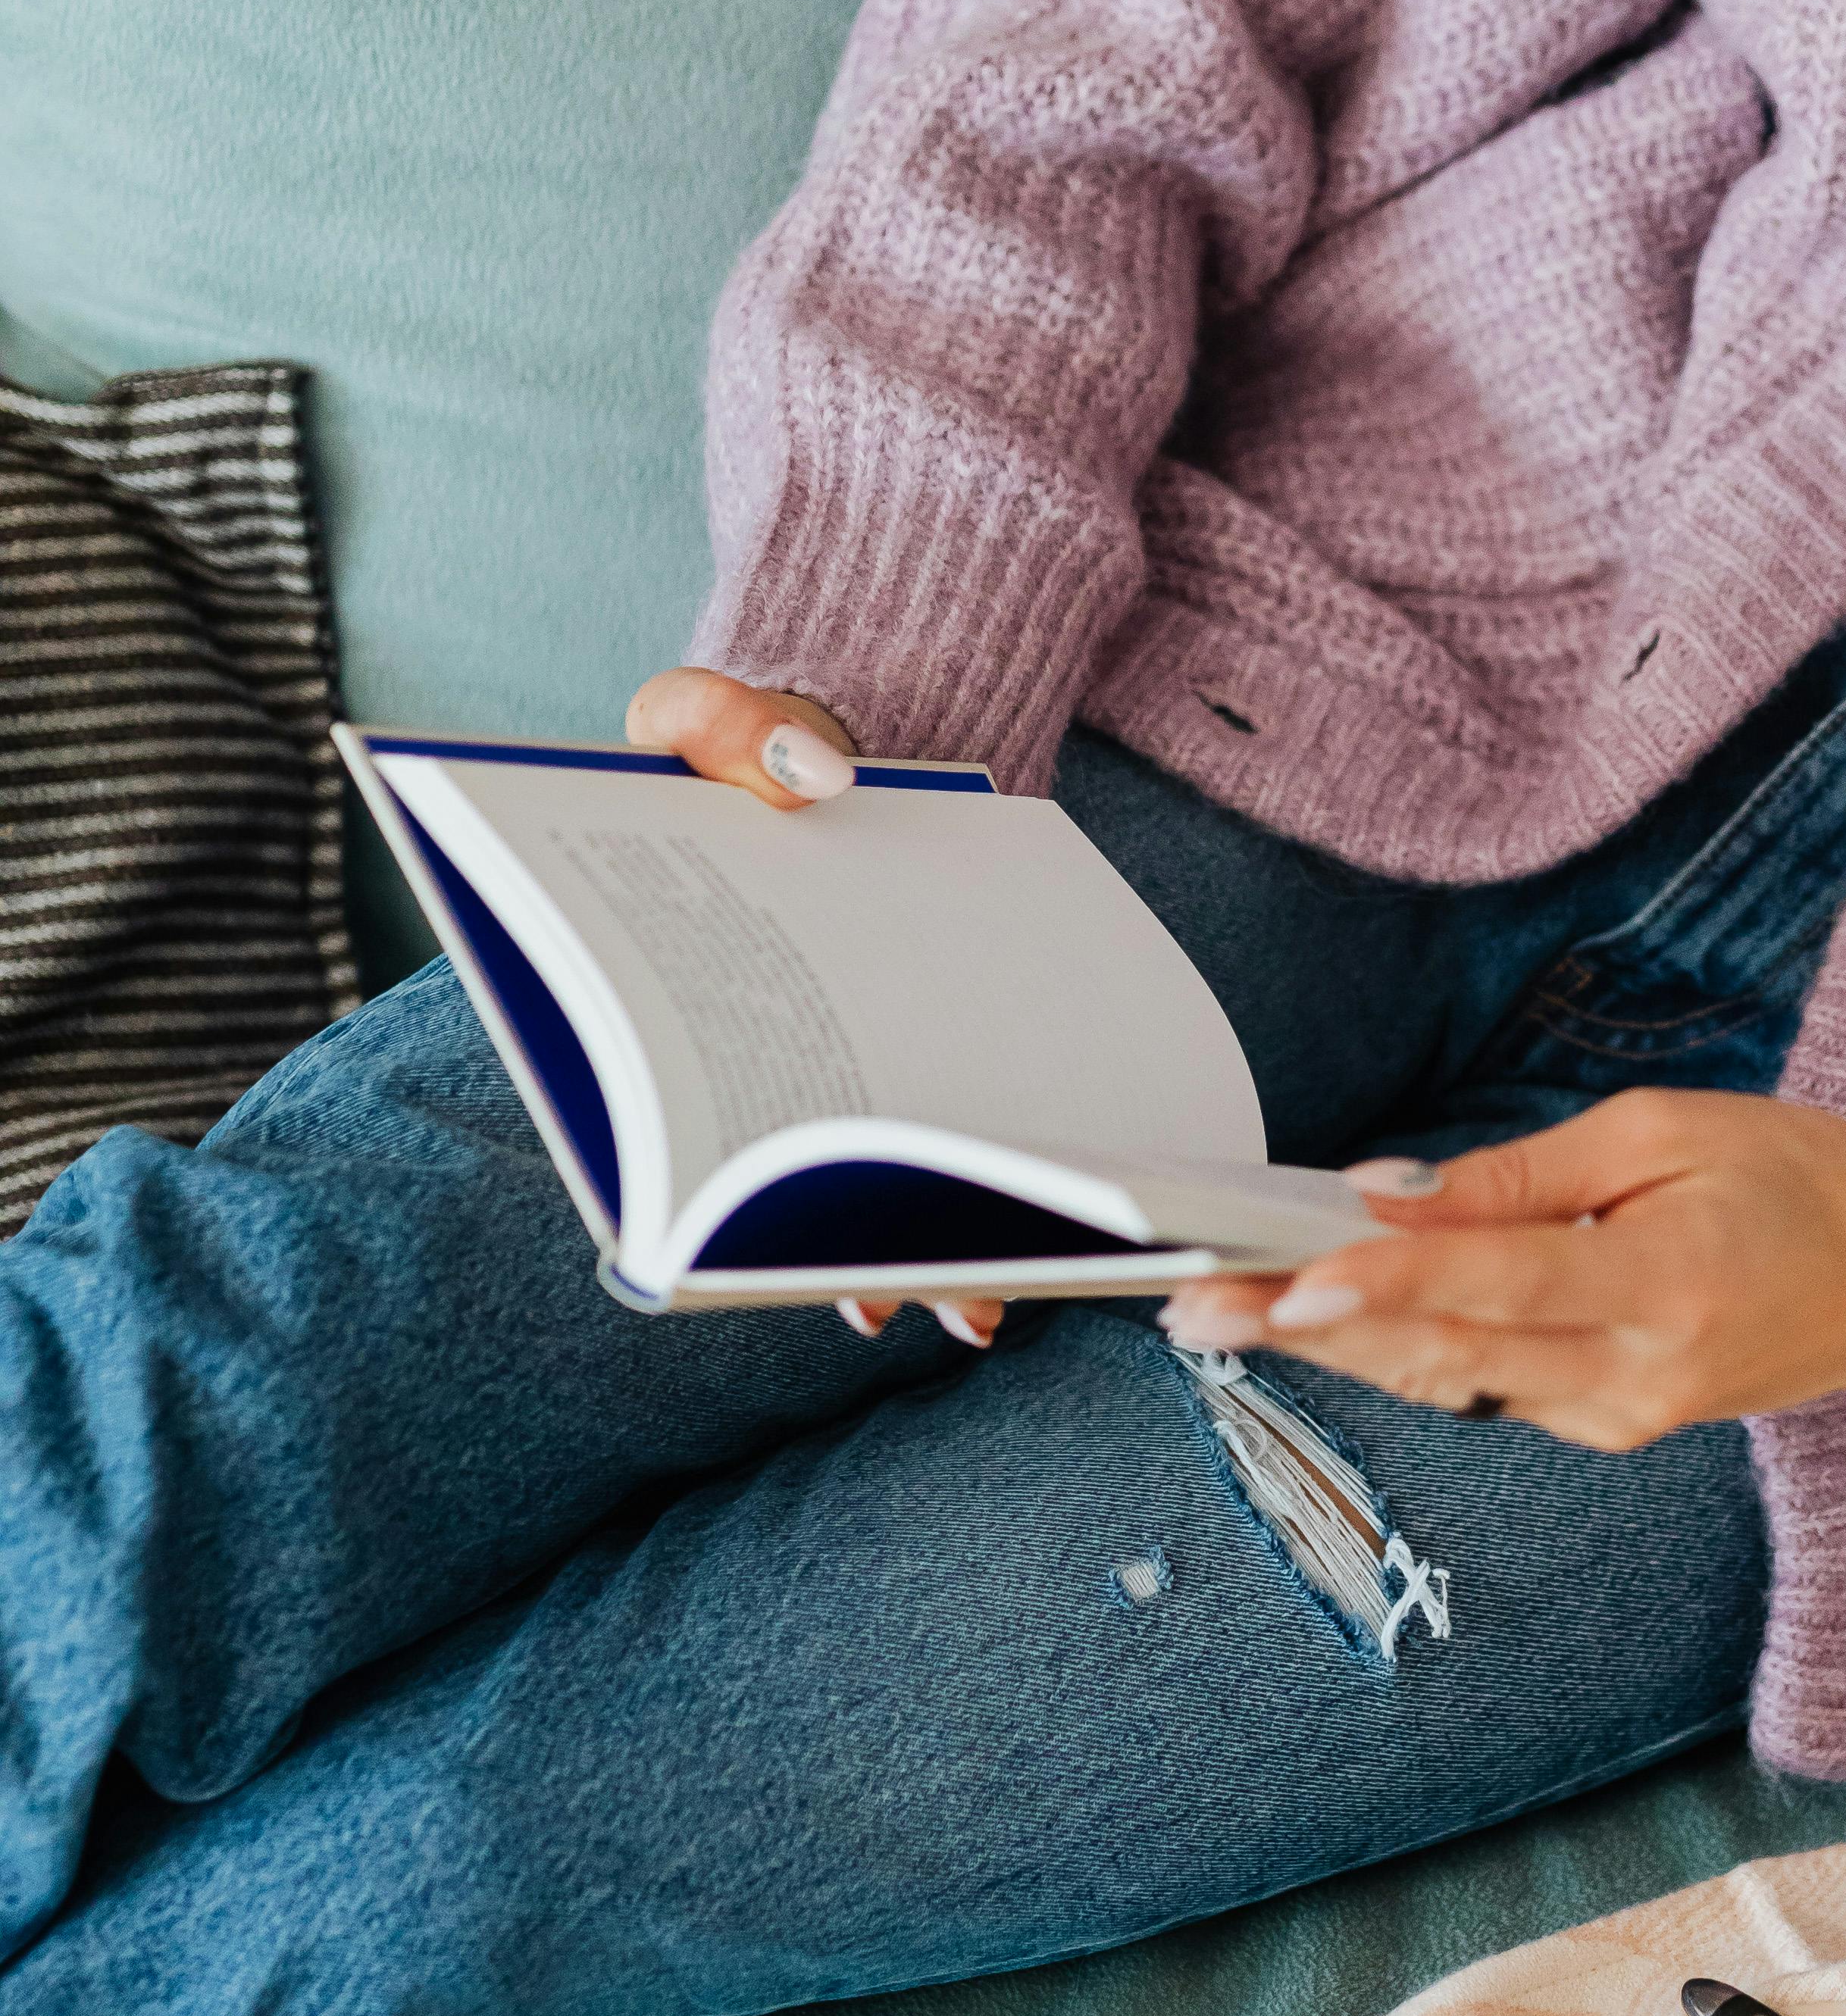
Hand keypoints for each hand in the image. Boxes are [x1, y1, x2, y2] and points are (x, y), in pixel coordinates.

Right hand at [621, 665, 1000, 1354]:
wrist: (850, 754)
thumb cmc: (755, 747)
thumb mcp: (714, 710)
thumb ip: (721, 719)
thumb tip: (807, 773)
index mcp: (660, 1008)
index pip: (662, 1110)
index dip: (699, 1174)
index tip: (749, 1210)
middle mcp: (738, 1065)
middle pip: (768, 1188)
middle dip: (817, 1248)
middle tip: (871, 1294)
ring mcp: (828, 1080)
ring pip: (853, 1200)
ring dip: (901, 1262)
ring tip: (961, 1306)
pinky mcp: (901, 1070)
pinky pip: (931, 1159)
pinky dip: (967, 1215)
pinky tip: (1014, 1266)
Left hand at [1161, 1087, 1845, 1453]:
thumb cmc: (1801, 1176)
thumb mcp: (1668, 1132)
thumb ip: (1528, 1176)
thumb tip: (1394, 1194)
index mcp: (1670, 1284)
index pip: (1499, 1286)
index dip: (1386, 1281)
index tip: (1287, 1279)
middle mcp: (1640, 1376)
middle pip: (1447, 1356)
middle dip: (1311, 1331)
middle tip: (1193, 1307)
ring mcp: (1627, 1418)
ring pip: (1453, 1384)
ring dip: (1336, 1351)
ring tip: (1221, 1319)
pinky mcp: (1617, 1428)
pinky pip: (1493, 1390)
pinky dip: (1411, 1353)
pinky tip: (1332, 1323)